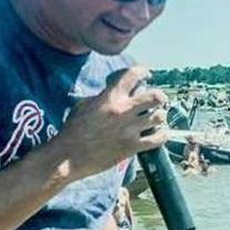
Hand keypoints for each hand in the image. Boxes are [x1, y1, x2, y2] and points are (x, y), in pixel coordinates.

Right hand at [52, 66, 169, 180]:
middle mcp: (123, 111)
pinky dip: (161, 135)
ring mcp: (129, 130)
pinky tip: (159, 134)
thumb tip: (111, 92)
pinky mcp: (132, 147)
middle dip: (159, 96)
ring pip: (159, 117)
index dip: (143, 72)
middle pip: (155, 96)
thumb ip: (101, 96)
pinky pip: (157, 139)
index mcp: (110, 98)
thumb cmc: (72, 130)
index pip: (133, 75)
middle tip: (157, 100)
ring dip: (160, 116)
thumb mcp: (83, 105)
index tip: (146, 74)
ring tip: (156, 117)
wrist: (68, 157)